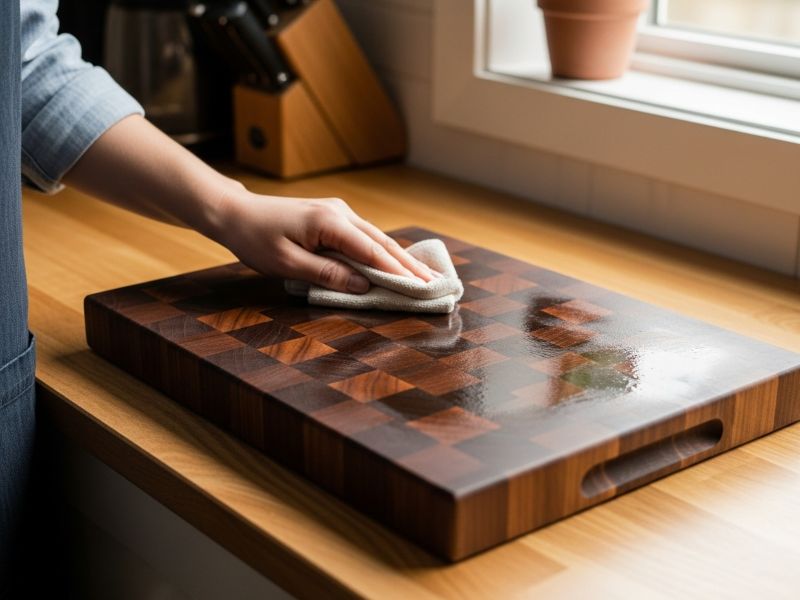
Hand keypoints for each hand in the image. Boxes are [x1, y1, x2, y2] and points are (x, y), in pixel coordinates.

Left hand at [216, 190, 434, 293]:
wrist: (236, 213)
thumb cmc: (256, 239)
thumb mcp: (288, 264)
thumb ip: (327, 274)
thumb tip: (364, 284)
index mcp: (330, 223)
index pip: (373, 251)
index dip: (399, 272)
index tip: (422, 288)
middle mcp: (340, 213)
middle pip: (382, 242)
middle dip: (410, 265)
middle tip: (437, 284)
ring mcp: (338, 212)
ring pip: (377, 238)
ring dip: (400, 259)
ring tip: (425, 276)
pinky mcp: (333, 217)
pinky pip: (365, 237)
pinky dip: (383, 252)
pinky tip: (396, 263)